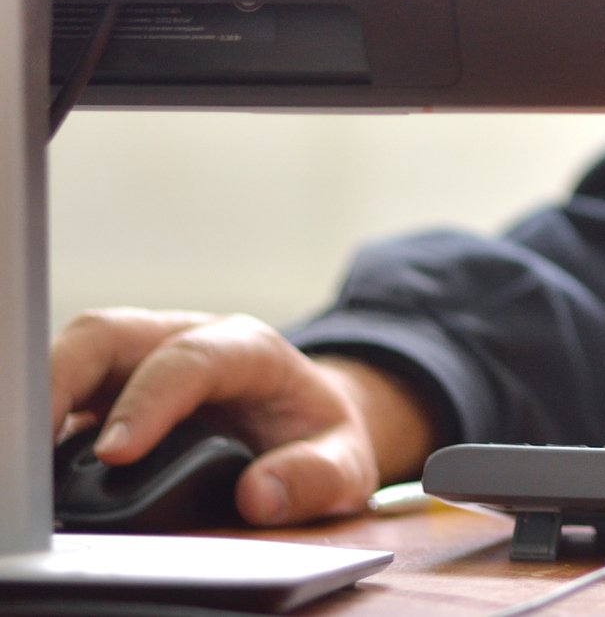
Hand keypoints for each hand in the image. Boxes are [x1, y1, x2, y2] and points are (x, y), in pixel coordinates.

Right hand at [50, 307, 439, 526]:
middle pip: (109, 334)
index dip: (148, 401)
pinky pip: (66, 390)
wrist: (307, 423)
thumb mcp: (347, 464)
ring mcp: (141, 361)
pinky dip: (44, 420)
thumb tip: (260, 495)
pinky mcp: (111, 390)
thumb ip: (317, 476)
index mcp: (248, 349)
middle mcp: (185, 340)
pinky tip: (34, 467)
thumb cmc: (319, 439)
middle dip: (61, 379)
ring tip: (23, 463)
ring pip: (76, 354)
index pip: (189, 358)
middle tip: (32, 450)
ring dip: (42, 396)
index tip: (117, 455)